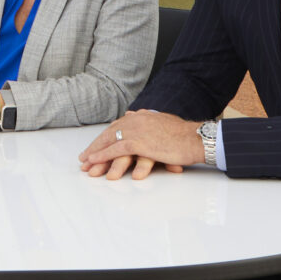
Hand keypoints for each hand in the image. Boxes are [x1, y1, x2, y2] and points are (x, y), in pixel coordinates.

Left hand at [77, 110, 205, 180]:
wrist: (195, 138)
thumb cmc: (185, 135)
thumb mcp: (164, 123)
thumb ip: (150, 121)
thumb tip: (138, 116)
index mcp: (142, 116)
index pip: (118, 127)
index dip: (106, 138)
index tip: (96, 147)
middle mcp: (136, 120)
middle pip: (110, 134)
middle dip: (96, 147)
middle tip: (84, 158)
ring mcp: (136, 131)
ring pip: (109, 141)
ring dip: (95, 153)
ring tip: (85, 163)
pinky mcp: (139, 142)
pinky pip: (116, 150)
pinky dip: (103, 156)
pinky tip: (94, 161)